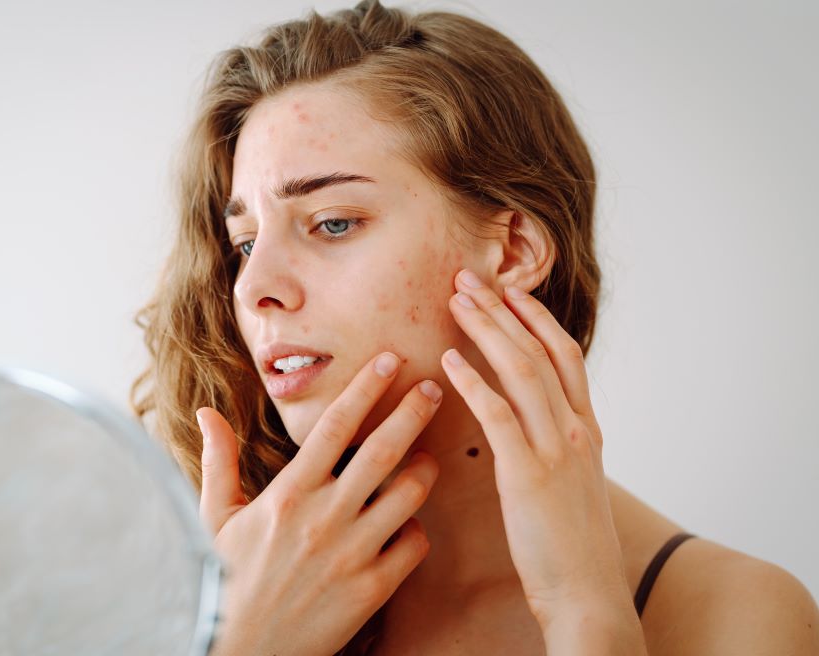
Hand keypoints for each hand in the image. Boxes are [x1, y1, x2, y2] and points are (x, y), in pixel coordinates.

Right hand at [197, 352, 442, 655]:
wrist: (240, 651)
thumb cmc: (223, 579)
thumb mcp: (213, 518)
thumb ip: (218, 461)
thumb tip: (206, 412)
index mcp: (288, 493)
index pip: (336, 426)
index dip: (367, 387)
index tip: (390, 360)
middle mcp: (324, 517)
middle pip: (383, 450)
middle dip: (414, 412)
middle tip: (435, 387)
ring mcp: (352, 554)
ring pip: (408, 494)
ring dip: (425, 469)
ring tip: (426, 458)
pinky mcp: (371, 590)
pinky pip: (413, 546)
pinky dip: (417, 529)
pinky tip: (408, 523)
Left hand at [442, 270, 644, 651]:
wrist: (590, 595)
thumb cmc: (574, 546)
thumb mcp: (575, 485)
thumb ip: (558, 448)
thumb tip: (534, 427)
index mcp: (587, 430)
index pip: (565, 356)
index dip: (537, 318)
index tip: (510, 290)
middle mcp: (576, 430)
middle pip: (539, 351)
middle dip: (503, 311)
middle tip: (470, 280)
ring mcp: (556, 449)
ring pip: (521, 371)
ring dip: (486, 331)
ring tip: (457, 301)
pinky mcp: (529, 475)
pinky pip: (499, 415)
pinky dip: (473, 383)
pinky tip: (449, 362)